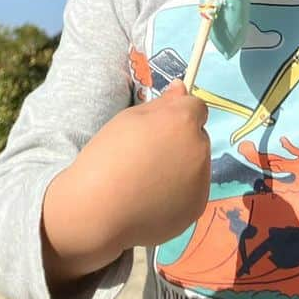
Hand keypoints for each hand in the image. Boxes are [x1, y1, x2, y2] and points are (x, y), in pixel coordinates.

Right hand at [42, 81, 210, 285]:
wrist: (97, 210)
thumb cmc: (108, 156)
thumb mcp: (129, 119)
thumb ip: (162, 103)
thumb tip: (181, 88)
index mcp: (183, 121)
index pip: (197, 108)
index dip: (179, 115)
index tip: (159, 128)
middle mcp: (200, 149)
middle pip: (198, 137)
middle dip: (181, 141)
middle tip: (148, 156)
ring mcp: (201, 181)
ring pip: (197, 166)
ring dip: (181, 168)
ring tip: (147, 181)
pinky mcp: (197, 208)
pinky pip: (192, 192)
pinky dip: (178, 194)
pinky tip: (152, 200)